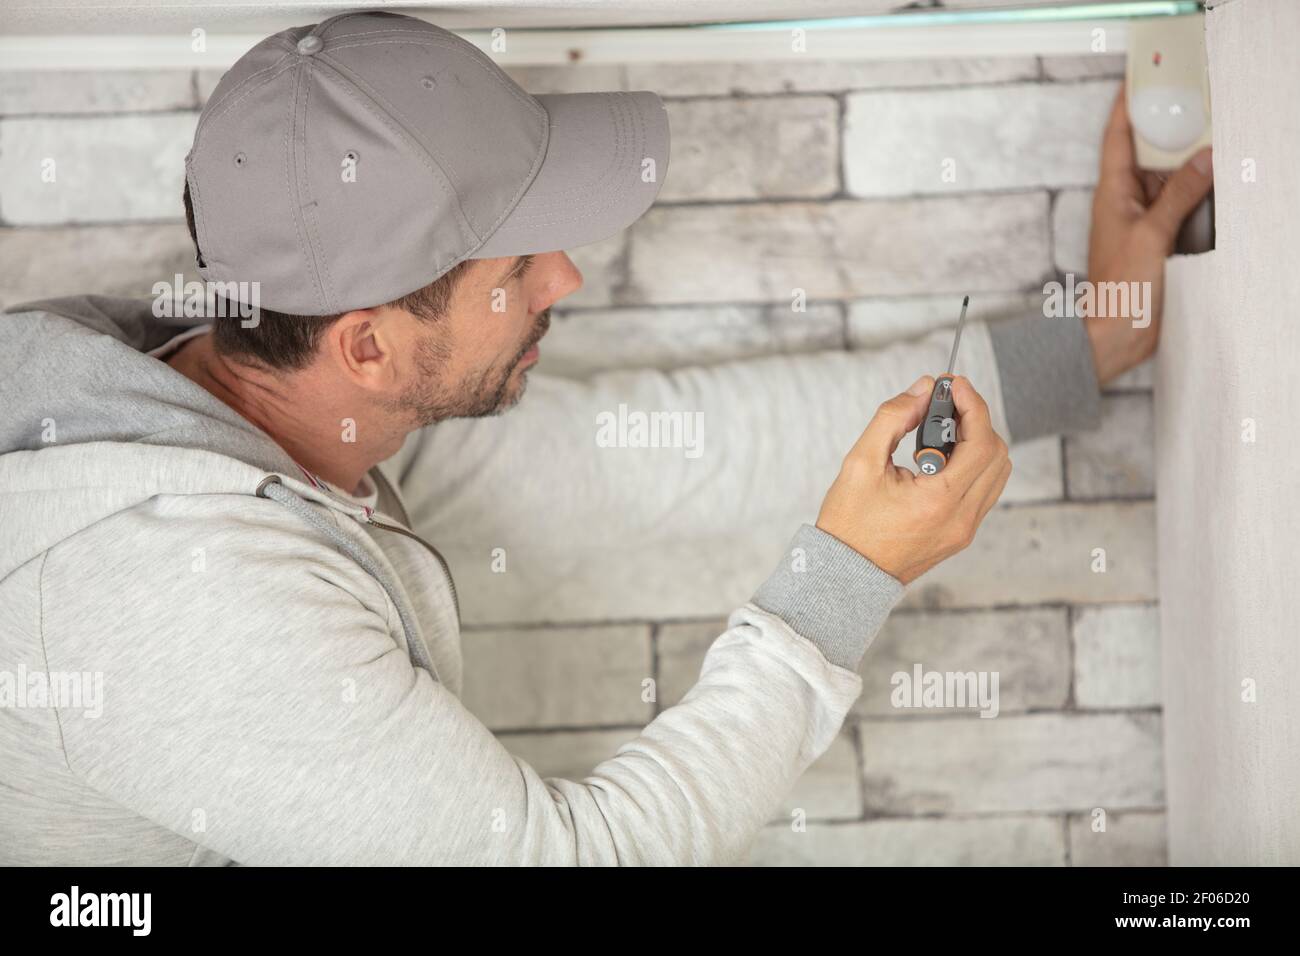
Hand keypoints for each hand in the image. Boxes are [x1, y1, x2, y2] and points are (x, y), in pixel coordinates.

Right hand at [816, 375, 1010, 584]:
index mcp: (939, 500)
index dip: (972, 404)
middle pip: (996, 454)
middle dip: (974, 420)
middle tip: (944, 404)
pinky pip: (983, 491)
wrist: (845, 575)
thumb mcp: (860, 463)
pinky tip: (938, 460)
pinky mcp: (960, 534)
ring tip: (938, 434)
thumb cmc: (848, 524)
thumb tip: (922, 390)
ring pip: (996, 473)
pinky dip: (971, 466)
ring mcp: (964, 529)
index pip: (980, 441)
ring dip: (976, 443)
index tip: (954, 384)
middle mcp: (961, 518)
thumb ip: (892, 418)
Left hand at [1084, 84, 1213, 384]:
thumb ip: (1179, 194)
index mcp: (1112, 193)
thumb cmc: (1119, 289)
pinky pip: (1177, 205)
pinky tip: (1213, 182)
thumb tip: (1205, 157)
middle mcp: (1124, 202)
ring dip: (1186, 162)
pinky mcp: (1156, 240)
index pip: (1118, 138)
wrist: (1115, 335)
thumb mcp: (1153, 234)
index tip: (1143, 79)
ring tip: (1212, 138)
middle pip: (1147, 154)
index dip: (1128, 106)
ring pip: (1166, 179)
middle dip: (1169, 131)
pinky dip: (1194, 192)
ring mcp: (1140, 221)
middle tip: (1196, 106)